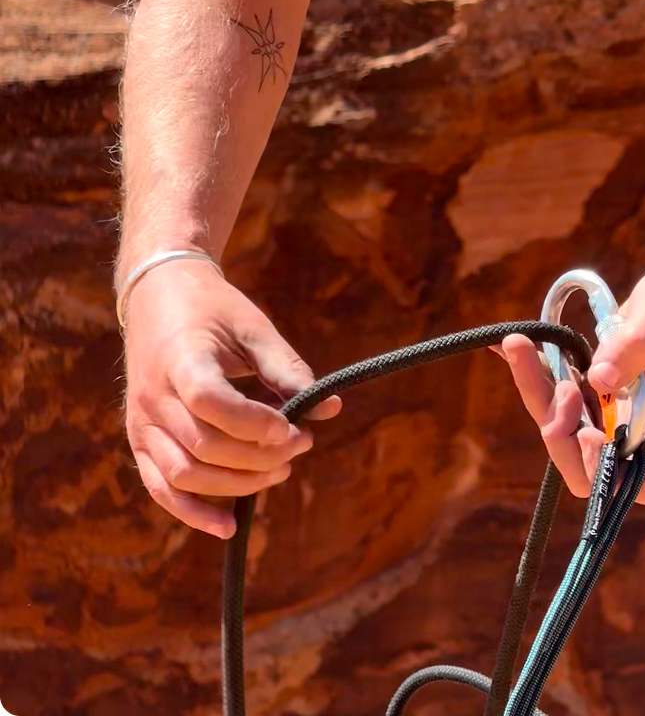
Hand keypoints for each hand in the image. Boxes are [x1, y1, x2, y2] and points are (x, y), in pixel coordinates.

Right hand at [121, 256, 340, 538]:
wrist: (158, 294)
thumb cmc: (213, 308)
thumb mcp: (253, 327)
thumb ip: (287, 368)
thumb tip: (331, 408)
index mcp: (181, 360)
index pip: (212, 404)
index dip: (256, 424)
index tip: (295, 427)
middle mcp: (153, 396)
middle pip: (204, 446)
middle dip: (259, 457)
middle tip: (301, 444)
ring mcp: (140, 422)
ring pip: (185, 475)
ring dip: (237, 484)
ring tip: (280, 470)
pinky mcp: (138, 440)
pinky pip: (161, 488)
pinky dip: (193, 512)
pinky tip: (228, 525)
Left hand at [501, 249, 644, 502]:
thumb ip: (637, 345)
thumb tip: (598, 378)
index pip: (644, 480)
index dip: (610, 473)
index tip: (589, 433)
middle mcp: (638, 421)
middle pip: (588, 463)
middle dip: (559, 431)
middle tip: (560, 383)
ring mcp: (614, 404)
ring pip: (565, 425)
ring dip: (538, 392)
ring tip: (521, 346)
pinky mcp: (597, 381)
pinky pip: (558, 390)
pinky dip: (533, 371)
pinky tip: (513, 345)